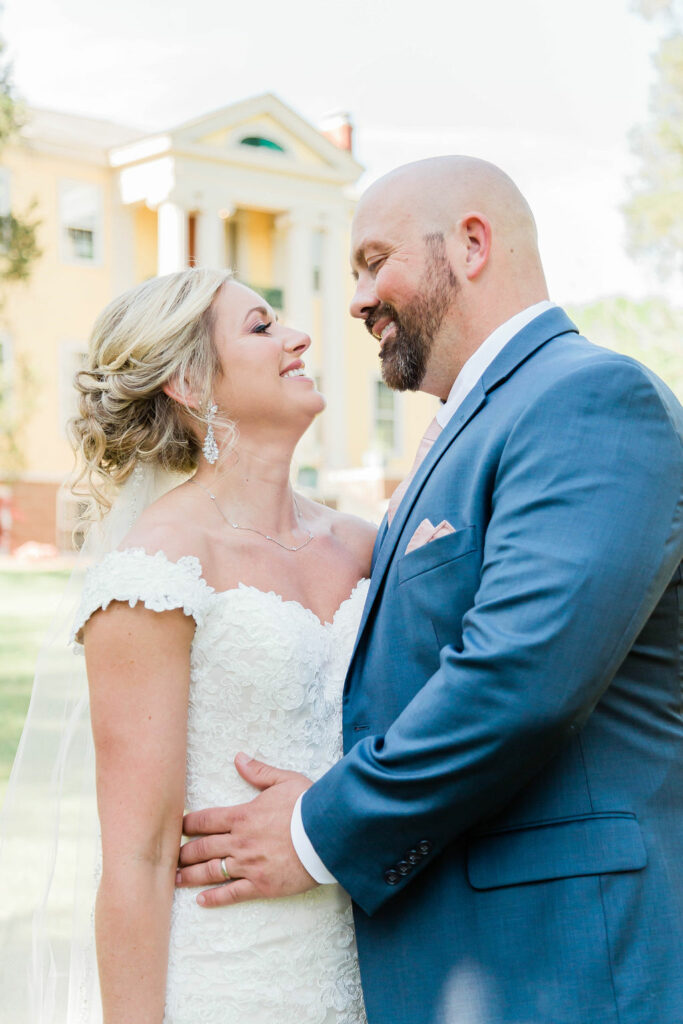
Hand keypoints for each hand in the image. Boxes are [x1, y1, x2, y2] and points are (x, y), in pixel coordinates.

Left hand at [176, 754, 315, 907]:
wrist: (327, 834)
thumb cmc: (308, 805)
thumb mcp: (284, 780)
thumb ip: (259, 772)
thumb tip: (239, 758)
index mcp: (242, 816)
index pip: (205, 820)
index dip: (187, 824)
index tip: (176, 827)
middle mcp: (239, 841)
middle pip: (202, 848)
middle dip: (183, 852)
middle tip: (170, 857)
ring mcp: (248, 865)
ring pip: (210, 872)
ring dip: (190, 876)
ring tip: (174, 879)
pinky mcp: (261, 885)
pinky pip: (231, 893)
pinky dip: (214, 898)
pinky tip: (201, 900)